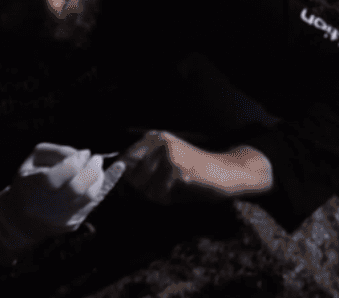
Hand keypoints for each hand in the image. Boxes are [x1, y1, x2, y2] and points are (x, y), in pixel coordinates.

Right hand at [0, 143, 124, 265]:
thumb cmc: (28, 182)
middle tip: (96, 158)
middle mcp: (45, 208)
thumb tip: (85, 154)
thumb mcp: (33, 161)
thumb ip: (57, 152)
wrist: (20, 219)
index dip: (74, 162)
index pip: (57, 177)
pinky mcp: (72, 223)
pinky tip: (119, 167)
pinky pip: (94, 203)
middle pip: (76, 188)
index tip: (81, 154)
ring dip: (99, 176)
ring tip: (96, 165)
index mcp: (30, 189)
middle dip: (91, 169)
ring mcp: (60, 218)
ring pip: (89, 197)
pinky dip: (108, 184)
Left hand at [118, 130, 274, 204]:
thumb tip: (114, 184)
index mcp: (153, 137)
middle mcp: (158, 141)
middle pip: (130, 176)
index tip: (127, 192)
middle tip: (159, 191)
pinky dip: (166, 199)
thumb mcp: (164, 164)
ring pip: (143, 187)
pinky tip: (178, 193)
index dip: (123, 180)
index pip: (123, 161)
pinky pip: (158, 193)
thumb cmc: (192, 172)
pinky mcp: (176, 168)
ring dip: (154, 195)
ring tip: (170, 191)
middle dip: (141, 190)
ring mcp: (168, 153)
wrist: (224, 173)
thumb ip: (140, 169)